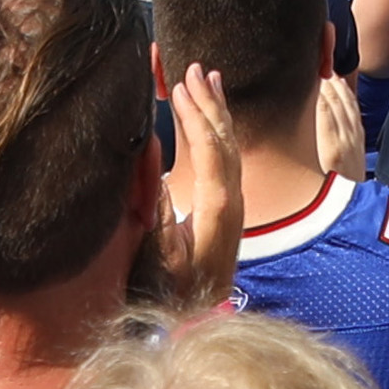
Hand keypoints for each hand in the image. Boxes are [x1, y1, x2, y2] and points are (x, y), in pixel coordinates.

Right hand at [155, 62, 250, 311]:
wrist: (201, 321)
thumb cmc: (174, 291)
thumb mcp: (159, 253)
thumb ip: (155, 206)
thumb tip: (152, 155)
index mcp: (217, 206)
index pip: (209, 146)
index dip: (194, 114)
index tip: (178, 84)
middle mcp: (233, 199)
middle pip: (225, 139)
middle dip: (209, 101)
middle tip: (195, 67)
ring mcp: (236, 203)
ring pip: (231, 146)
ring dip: (219, 110)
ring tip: (210, 77)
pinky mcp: (231, 208)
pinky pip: (228, 157)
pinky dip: (221, 130)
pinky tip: (216, 117)